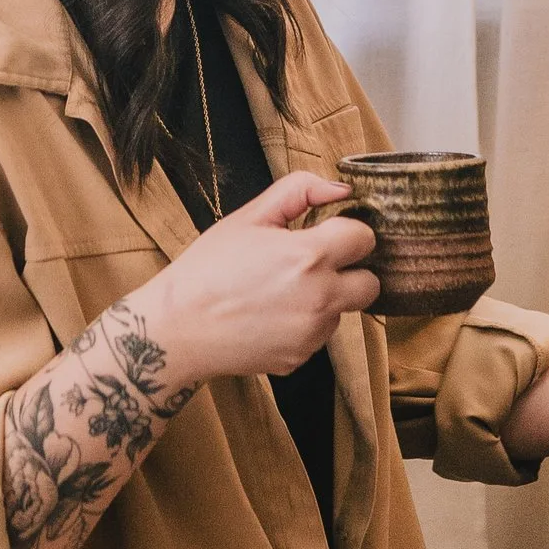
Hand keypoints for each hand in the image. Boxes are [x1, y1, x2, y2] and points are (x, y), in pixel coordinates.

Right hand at [125, 171, 378, 385]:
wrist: (177, 329)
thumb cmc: (208, 268)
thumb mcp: (249, 216)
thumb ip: (300, 191)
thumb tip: (340, 190)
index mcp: (310, 256)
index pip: (365, 239)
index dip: (346, 232)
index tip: (325, 234)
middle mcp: (321, 298)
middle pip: (370, 284)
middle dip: (351, 271)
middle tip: (315, 265)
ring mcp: (313, 334)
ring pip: (343, 311)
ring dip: (326, 299)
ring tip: (280, 292)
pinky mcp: (300, 359)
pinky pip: (318, 336)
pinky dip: (303, 325)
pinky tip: (269, 317)